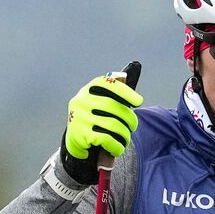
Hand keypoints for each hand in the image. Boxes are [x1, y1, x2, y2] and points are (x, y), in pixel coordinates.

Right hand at [60, 64, 143, 184]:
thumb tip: (135, 65)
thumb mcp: (102, 101)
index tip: (139, 101)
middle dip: (130, 119)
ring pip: (114, 126)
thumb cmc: (95, 117)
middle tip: (133, 126)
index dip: (126, 92)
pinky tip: (118, 148)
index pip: (109, 84)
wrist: (75, 140)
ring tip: (126, 139)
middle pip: (115, 108)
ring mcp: (79, 117)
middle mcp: (82, 100)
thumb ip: (116, 89)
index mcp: (89, 89)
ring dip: (125, 135)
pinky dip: (117, 146)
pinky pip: (107, 139)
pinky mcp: (80, 134)